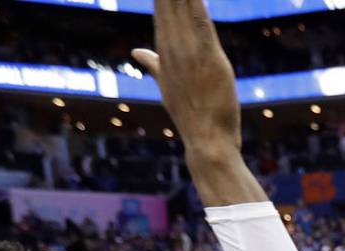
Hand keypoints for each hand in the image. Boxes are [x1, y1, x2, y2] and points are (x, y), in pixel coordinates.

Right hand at [132, 0, 240, 161]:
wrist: (205, 142)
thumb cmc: (191, 114)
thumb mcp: (167, 85)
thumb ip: (153, 64)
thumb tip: (136, 52)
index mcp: (163, 48)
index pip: (159, 3)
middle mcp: (172, 45)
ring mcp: (188, 50)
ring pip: (181, 3)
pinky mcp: (208, 56)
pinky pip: (201, 18)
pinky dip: (195, 0)